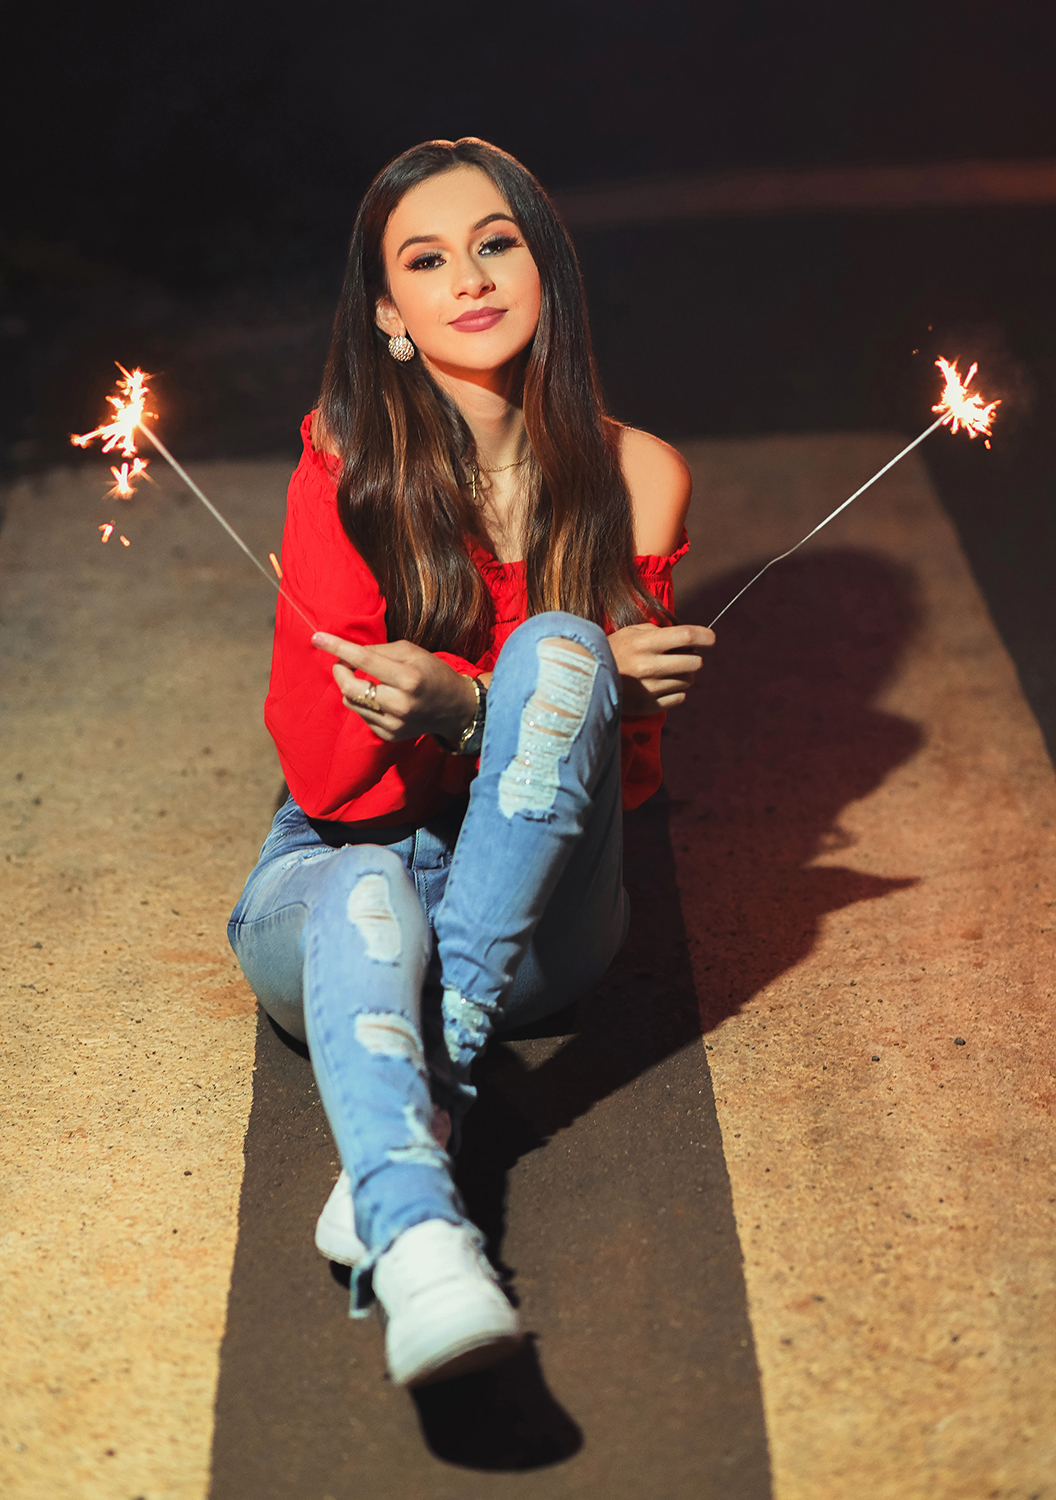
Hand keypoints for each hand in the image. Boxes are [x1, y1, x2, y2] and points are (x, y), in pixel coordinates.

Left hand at [312, 633, 477, 742]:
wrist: (455, 709)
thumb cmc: (433, 673)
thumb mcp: (412, 652)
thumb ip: (380, 650)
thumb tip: (349, 652)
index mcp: (408, 678)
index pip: (364, 660)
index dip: (338, 648)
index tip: (317, 637)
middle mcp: (399, 704)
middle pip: (351, 688)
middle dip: (340, 671)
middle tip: (343, 662)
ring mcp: (393, 723)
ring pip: (351, 702)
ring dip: (350, 687)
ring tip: (365, 679)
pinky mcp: (389, 735)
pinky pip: (361, 715)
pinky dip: (362, 701)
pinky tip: (377, 696)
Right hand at [608, 621, 714, 715]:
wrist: (584, 680)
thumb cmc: (612, 652)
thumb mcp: (629, 633)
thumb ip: (658, 632)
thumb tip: (688, 639)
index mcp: (644, 643)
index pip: (686, 637)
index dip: (704, 636)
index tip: (711, 638)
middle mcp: (648, 666)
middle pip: (694, 663)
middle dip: (694, 658)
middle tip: (684, 656)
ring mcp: (649, 689)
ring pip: (688, 681)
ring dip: (683, 675)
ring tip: (666, 672)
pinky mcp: (648, 707)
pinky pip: (679, 698)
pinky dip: (675, 692)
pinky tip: (660, 686)